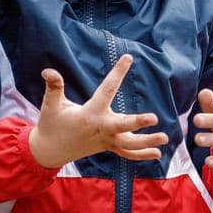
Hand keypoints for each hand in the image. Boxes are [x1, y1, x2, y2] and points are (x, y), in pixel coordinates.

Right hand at [29, 54, 167, 168]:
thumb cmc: (51, 124)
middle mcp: (101, 128)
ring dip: (147, 143)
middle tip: (154, 118)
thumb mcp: (50, 105)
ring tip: (165, 138)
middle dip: (138, 122)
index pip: (107, 90)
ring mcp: (106, 141)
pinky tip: (157, 154)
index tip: (128, 58)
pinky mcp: (107, 147)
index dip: (117, 73)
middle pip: (122, 126)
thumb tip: (48, 70)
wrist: (49, 151)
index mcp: (90, 114)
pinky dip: (141, 155)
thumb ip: (54, 88)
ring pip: (129, 144)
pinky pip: (126, 153)